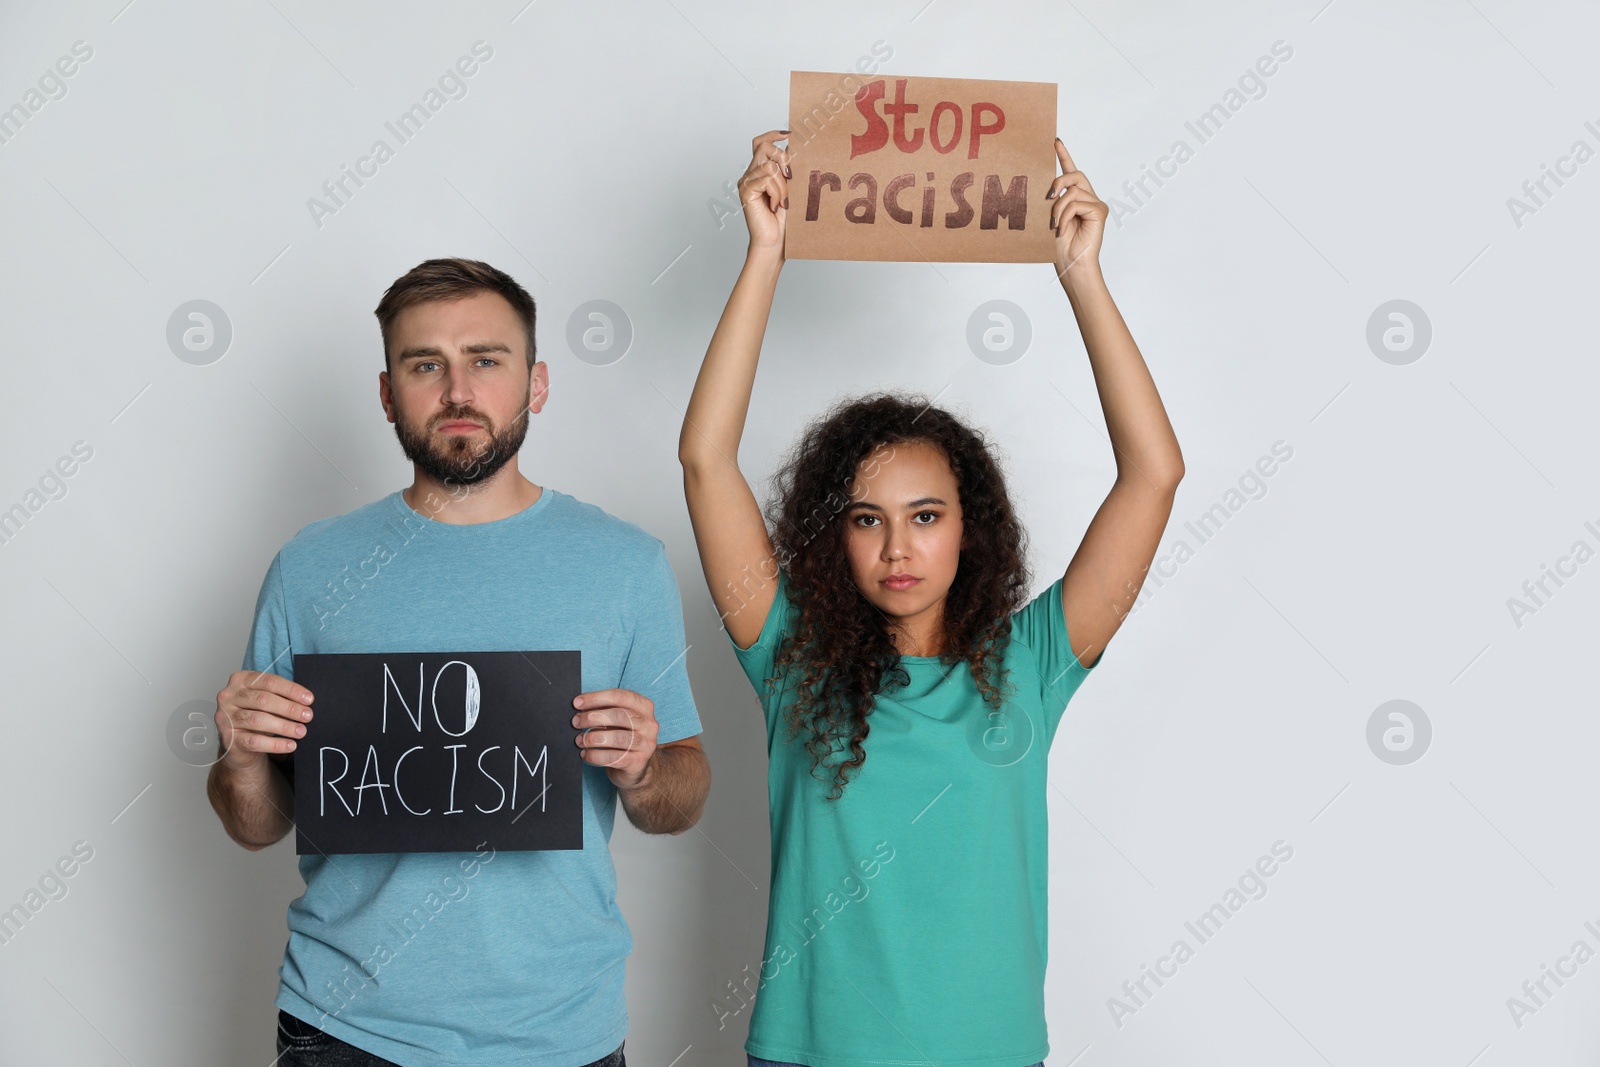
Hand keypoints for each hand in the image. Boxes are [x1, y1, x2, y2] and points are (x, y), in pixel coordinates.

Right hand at [215, 670, 312, 769]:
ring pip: (258, 720)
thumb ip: (282, 697)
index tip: (309, 699)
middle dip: (289, 708)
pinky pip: (254, 741)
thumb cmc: (258, 714)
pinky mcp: (228, 738)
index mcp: (240, 680)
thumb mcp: (268, 701)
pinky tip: (291, 745)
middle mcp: (229, 697)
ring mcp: (225, 718)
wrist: (239, 742)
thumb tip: (307, 702)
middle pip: (263, 700)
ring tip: (301, 731)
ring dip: (284, 726)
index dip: (291, 690)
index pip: (268, 681)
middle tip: (308, 716)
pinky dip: (275, 744)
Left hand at [572, 688, 659, 790]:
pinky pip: (614, 757)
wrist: (635, 767)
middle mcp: (649, 724)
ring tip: (579, 740)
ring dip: (593, 738)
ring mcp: (646, 744)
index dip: (596, 698)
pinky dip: (596, 756)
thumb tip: (579, 705)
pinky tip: (585, 754)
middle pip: (619, 715)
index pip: (620, 696)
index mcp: (644, 707)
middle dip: (593, 717)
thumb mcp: (616, 720)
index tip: (577, 703)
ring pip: (618, 737)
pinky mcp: (639, 762)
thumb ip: (604, 710)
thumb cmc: (621, 737)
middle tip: (575, 722)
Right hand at [738, 129, 788, 257]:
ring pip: (769, 166)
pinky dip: (776, 192)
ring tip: (783, 201)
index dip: (773, 134)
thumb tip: (793, 149)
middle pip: (763, 146)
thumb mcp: (789, 188)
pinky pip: (766, 179)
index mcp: (760, 170)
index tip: (789, 135)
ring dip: (782, 184)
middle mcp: (750, 173)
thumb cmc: (783, 218)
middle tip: (790, 176)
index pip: (761, 142)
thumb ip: (787, 170)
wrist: (774, 240)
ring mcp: (746, 181)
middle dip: (782, 157)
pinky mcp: (745, 190)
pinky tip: (775, 205)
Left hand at [1049, 138, 1106, 283]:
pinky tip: (1063, 228)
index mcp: (1074, 198)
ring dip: (1058, 208)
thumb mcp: (1048, 217)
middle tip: (1048, 196)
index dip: (1064, 155)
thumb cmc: (1057, 245)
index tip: (1055, 141)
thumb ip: (1050, 200)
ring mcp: (1095, 204)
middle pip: (1075, 174)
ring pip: (1073, 191)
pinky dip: (1066, 215)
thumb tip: (1045, 186)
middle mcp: (1087, 198)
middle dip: (1059, 181)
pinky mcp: (1099, 211)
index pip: (1070, 171)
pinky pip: (1077, 203)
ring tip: (1054, 224)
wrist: (1070, 264)